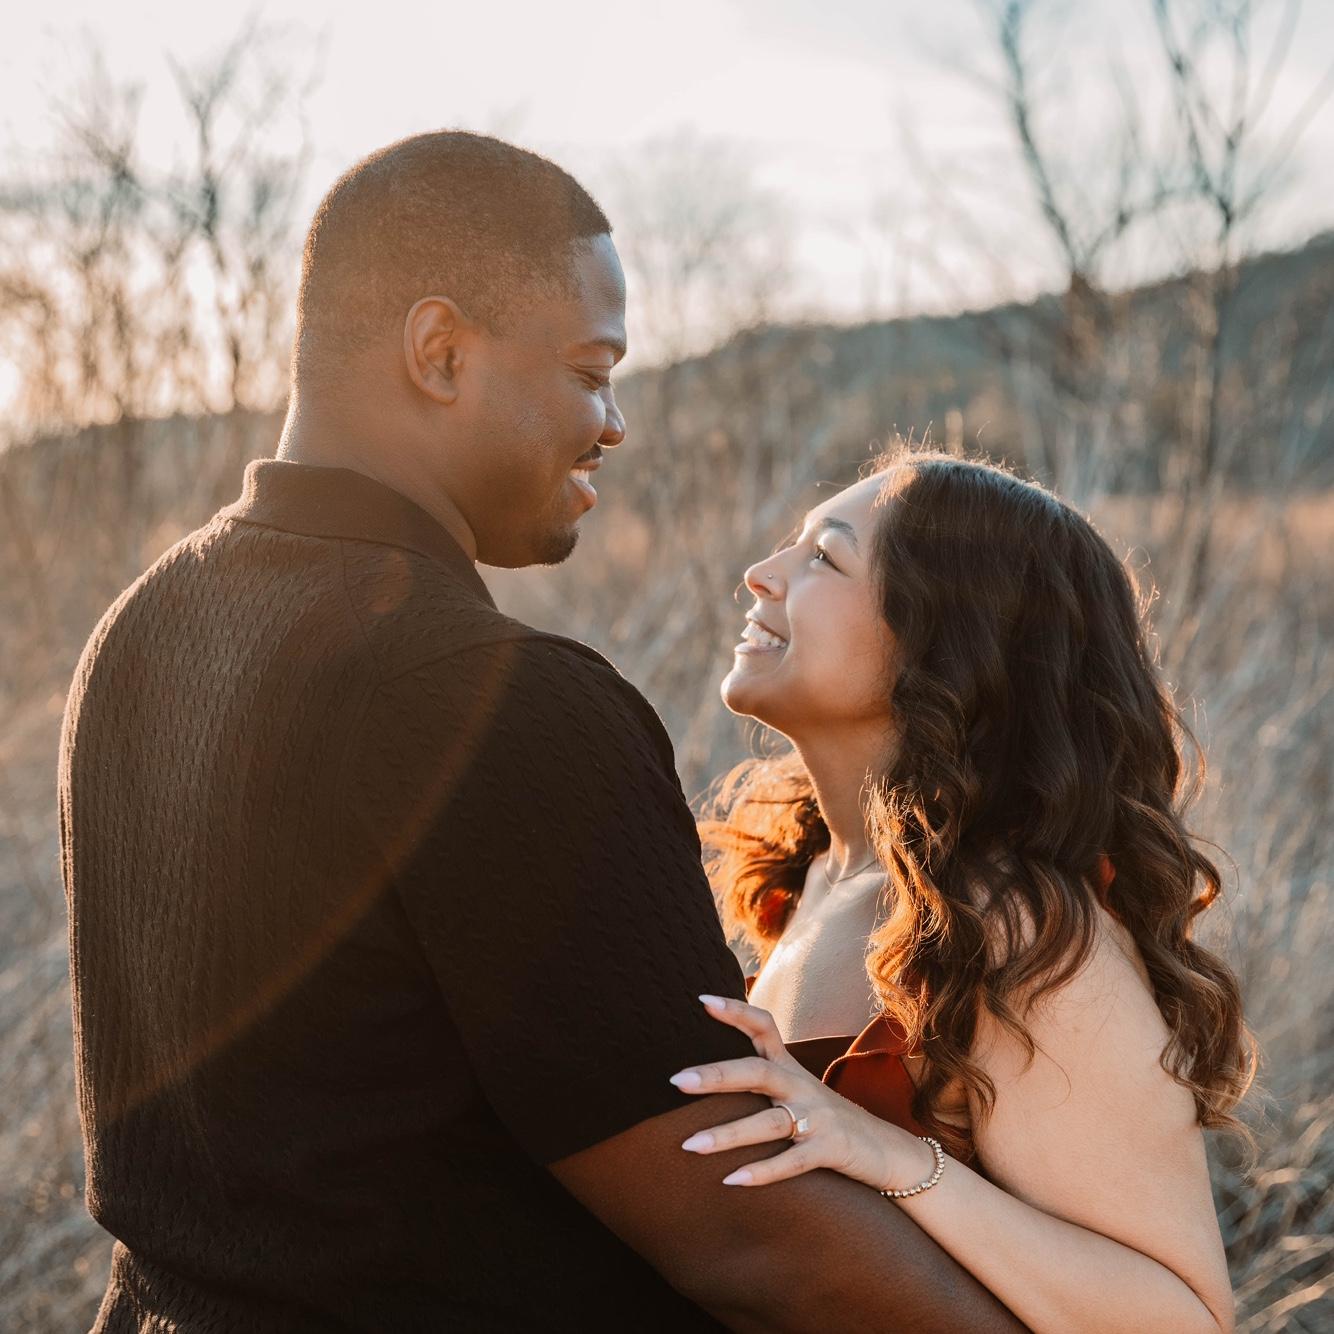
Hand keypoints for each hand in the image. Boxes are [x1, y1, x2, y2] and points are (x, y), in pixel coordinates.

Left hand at [670, 995, 936, 1192]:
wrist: (890, 1151)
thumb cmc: (830, 1119)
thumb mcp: (799, 1090)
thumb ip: (764, 1075)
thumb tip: (708, 1072)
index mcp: (791, 1068)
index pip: (764, 1028)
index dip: (735, 1012)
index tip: (701, 1001)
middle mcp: (803, 1087)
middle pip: (757, 1072)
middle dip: (717, 1076)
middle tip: (676, 1081)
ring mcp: (818, 1118)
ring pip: (768, 1122)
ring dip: (727, 1134)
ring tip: (689, 1145)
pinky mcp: (830, 1150)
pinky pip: (792, 1162)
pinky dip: (762, 1172)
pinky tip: (732, 1180)